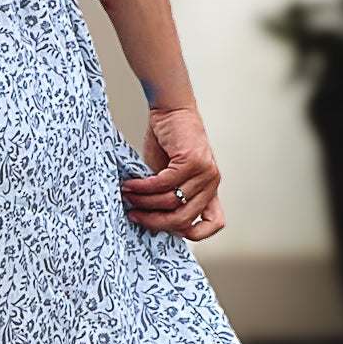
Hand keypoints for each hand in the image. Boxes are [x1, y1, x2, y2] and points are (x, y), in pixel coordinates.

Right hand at [120, 106, 224, 241]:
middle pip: (183, 218)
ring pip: (170, 201)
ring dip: (143, 202)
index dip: (194, 234)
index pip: (214, 222)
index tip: (170, 231)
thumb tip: (149, 218)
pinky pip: (164, 184)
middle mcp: (211, 183)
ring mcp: (204, 173)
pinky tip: (131, 185)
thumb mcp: (170, 175)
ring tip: (128, 196)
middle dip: (155, 221)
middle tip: (135, 215)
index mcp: (209, 189)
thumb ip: (167, 196)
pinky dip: (144, 187)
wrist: (172, 110)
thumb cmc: (169, 141)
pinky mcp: (192, 161)